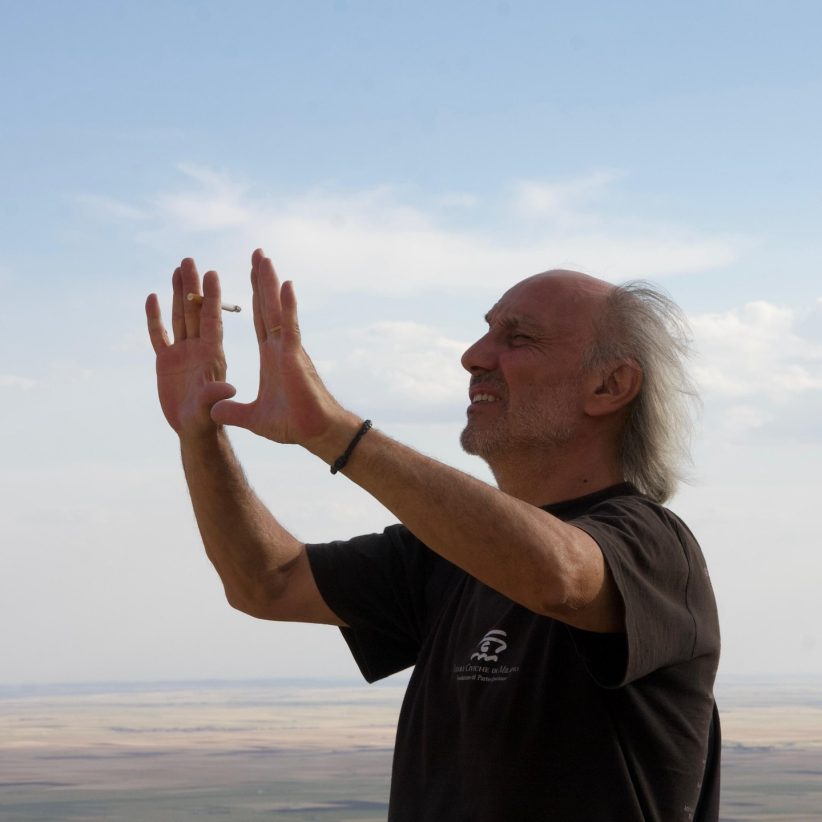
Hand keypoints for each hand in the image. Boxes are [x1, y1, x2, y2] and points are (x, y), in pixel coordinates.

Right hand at [146, 258, 236, 438]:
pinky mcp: (166, 362)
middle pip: (195, 312)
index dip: (212, 298)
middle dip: (192, 287)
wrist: (194, 431)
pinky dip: (155, 318)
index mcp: (213, 356)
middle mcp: (199, 349)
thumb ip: (215, 397)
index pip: (213, 321)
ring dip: (177, 294)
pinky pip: (159, 335)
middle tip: (190, 260)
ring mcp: (182, 353)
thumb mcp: (210, 409)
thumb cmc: (206, 422)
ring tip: (178, 268)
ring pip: (179, 317)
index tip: (212, 274)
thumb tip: (228, 389)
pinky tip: (152, 297)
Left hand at [210, 249, 351, 448]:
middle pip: (267, 307)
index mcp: (271, 356)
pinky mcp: (295, 357)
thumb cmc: (293, 425)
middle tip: (257, 254)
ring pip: (277, 310)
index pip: (259, 321)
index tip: (248, 277)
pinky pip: (289, 327)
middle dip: (260, 281)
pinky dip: (288, 306)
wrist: (314, 433)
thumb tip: (215, 410)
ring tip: (263, 258)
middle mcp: (279, 347)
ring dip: (269, 283)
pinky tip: (285, 285)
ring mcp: (287, 349)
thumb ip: (234, 411)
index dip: (253, 299)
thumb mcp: (253, 418)